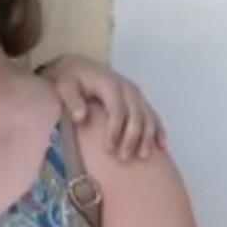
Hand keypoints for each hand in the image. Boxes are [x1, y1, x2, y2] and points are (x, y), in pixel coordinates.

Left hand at [39, 54, 164, 160]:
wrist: (79, 67)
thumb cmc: (70, 79)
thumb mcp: (65, 86)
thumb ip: (72, 101)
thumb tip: (81, 117)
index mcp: (109, 83)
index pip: (117, 109)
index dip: (115, 129)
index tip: (108, 149)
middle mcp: (127, 87)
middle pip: (136, 115)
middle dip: (132, 138)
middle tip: (124, 158)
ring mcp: (136, 94)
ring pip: (148, 116)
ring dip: (147, 137)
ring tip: (142, 156)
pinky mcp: (139, 100)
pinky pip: (153, 115)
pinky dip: (158, 130)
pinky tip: (161, 146)